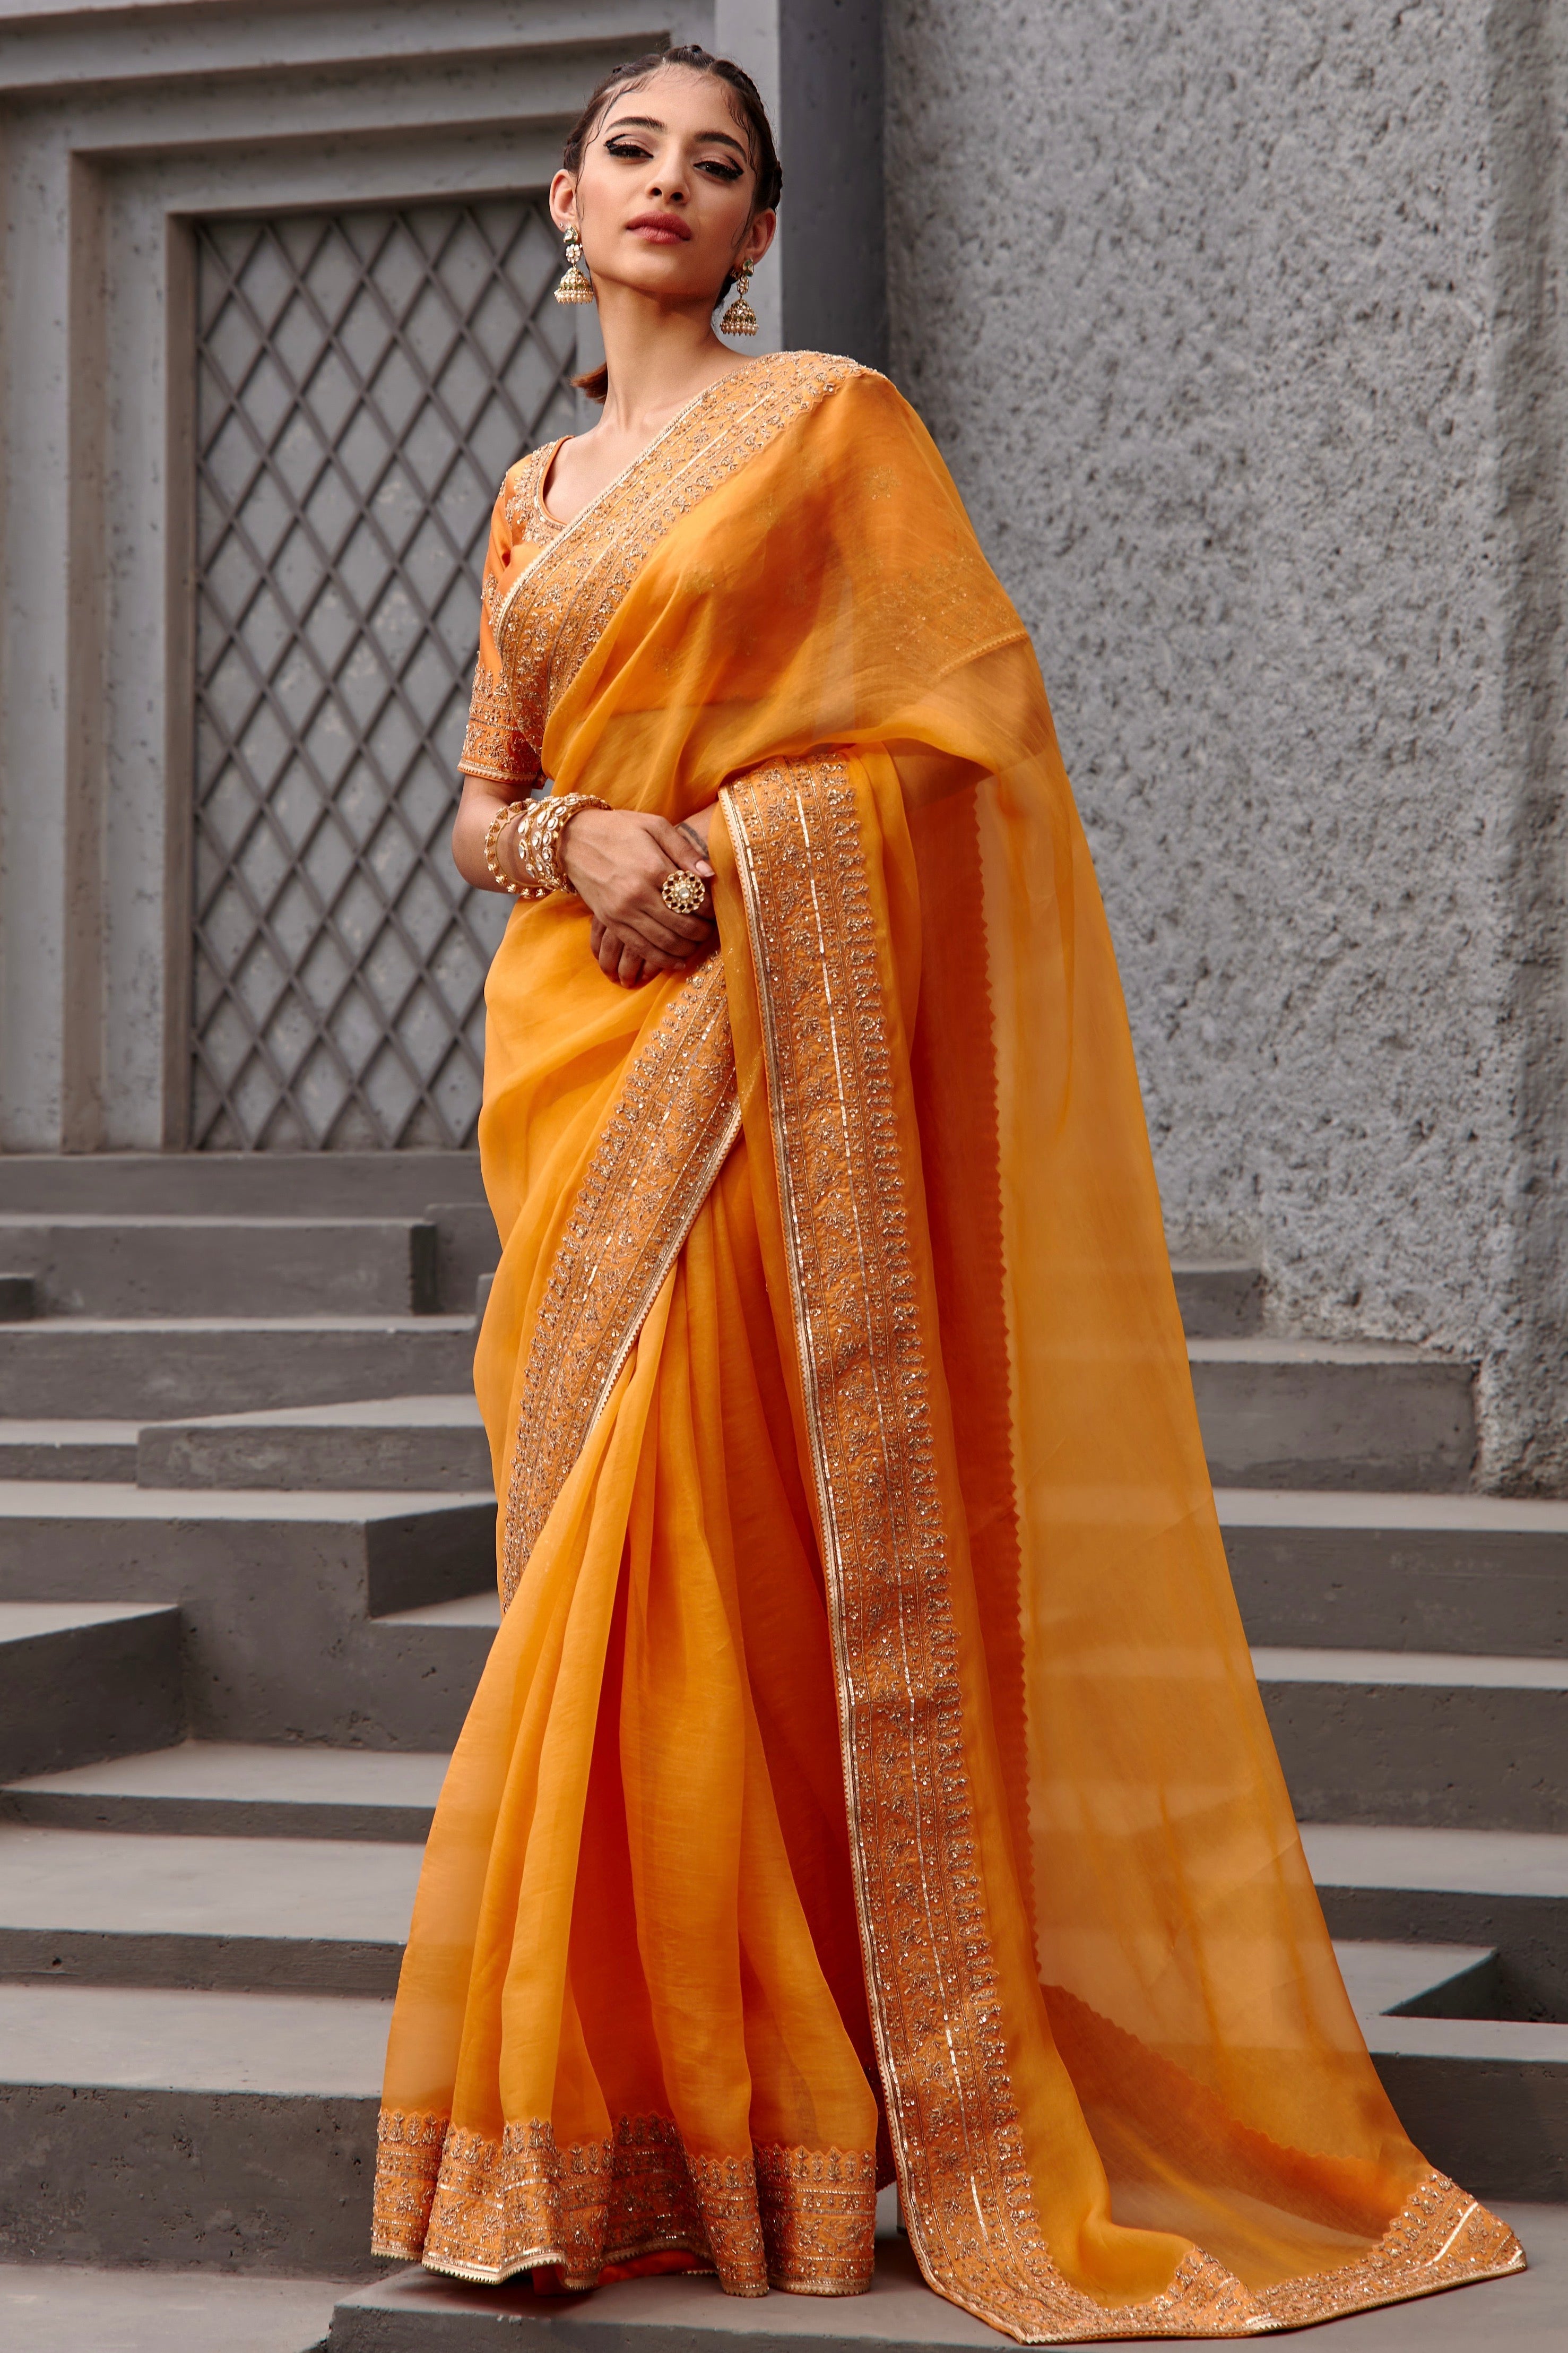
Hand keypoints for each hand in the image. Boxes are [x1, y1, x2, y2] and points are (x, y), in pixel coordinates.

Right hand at [564, 808, 715, 986]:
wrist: (574, 839)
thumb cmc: (618, 829)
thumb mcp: (654, 826)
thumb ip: (684, 849)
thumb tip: (709, 874)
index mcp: (652, 867)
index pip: (691, 898)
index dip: (707, 909)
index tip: (713, 910)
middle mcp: (637, 894)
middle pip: (680, 924)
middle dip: (700, 932)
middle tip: (709, 930)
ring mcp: (622, 911)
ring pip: (663, 941)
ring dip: (686, 948)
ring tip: (696, 944)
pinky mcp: (610, 922)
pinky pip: (641, 948)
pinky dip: (662, 959)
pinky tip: (678, 961)